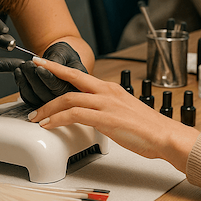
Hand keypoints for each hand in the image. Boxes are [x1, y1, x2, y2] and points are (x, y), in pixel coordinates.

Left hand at [14, 42, 87, 106]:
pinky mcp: (41, 104)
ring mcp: (53, 103)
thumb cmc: (65, 55)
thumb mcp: (65, 53)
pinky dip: (22, 87)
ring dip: (26, 83)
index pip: (59, 86)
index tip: (38, 67)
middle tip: (28, 64)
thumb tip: (45, 65)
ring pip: (36, 99)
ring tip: (23, 67)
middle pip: (47, 95)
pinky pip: (29, 99)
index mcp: (76, 87)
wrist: (62, 59)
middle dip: (34, 79)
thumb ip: (57, 60)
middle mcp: (65, 98)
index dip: (47, 77)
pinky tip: (20, 74)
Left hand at [27, 58, 198, 171]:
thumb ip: (106, 109)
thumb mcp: (123, 112)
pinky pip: (75, 115)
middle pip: (72, 78)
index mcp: (111, 89)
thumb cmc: (147, 128)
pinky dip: (58, 119)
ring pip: (69, 99)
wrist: (165, 136)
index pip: (81, 75)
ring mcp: (106, 104)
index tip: (47, 64)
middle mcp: (107, 92)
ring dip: (49, 108)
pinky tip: (49, 125)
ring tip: (36, 117)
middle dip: (51, 72)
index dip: (61, 69)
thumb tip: (91, 114)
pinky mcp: (106, 118)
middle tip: (35, 68)